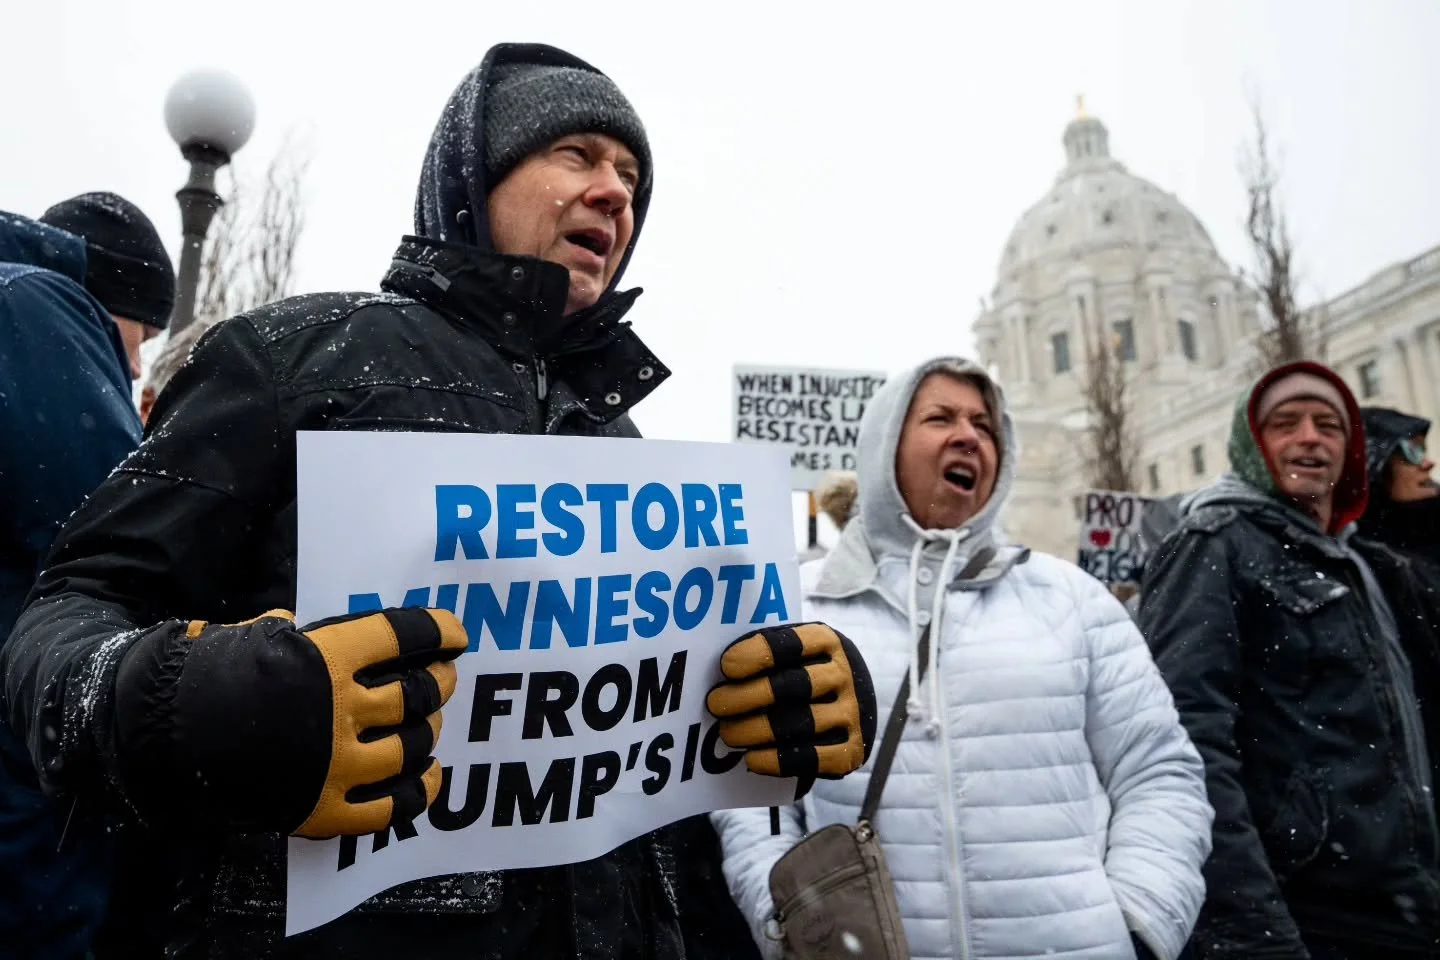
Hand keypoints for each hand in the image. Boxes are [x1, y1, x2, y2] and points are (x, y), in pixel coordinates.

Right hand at [114, 606, 466, 837]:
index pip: (404, 635)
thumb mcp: (246, 637)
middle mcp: (342, 709)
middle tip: (443, 679)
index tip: (456, 632)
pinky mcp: (324, 809)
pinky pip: (390, 808)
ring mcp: (337, 763)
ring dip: (429, 733)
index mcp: (328, 657)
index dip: (439, 630)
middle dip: (439, 684)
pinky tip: (427, 776)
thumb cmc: (202, 678)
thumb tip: (293, 626)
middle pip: (417, 694)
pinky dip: (418, 791)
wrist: (154, 740)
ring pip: (412, 747)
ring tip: (430, 724)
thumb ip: (285, 634)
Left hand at [704, 622, 875, 779]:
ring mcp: (851, 712)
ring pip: (800, 723)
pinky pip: (813, 758)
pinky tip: (752, 758)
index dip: (757, 654)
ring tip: (728, 734)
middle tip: (715, 704)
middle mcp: (843, 674)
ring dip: (756, 730)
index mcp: (826, 641)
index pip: (791, 644)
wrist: (854, 704)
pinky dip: (778, 760)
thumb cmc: (806, 672)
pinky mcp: (852, 748)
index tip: (726, 667)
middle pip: (793, 686)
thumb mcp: (796, 651)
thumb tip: (721, 670)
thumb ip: (765, 654)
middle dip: (748, 696)